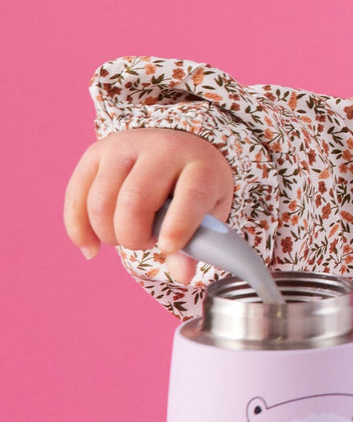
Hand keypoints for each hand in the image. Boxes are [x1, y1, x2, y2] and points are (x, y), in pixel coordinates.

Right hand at [63, 128, 234, 282]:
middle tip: (147, 242)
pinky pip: (76, 196)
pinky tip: (92, 248)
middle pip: (135, 200)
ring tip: (130, 235)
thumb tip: (182, 275)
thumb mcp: (207, 213)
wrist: (177, 148)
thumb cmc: (195, 188)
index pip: (191, 195)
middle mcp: (163, 149)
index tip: (168, 247)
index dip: (179, 225)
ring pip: (101, 201)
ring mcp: (126, 147)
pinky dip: (79, 230)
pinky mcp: (96, 153)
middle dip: (134, 236)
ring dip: (109, 234)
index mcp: (202, 166)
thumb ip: (195, 244)